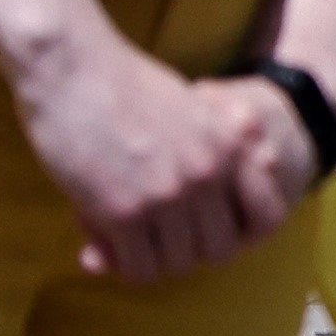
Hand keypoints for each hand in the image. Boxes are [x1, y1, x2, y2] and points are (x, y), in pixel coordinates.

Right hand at [19, 21, 311, 286]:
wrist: (75, 68)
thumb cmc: (125, 87)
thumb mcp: (191, 115)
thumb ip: (207, 158)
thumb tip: (204, 206)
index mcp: (233, 148)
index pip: (261, 219)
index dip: (229, 232)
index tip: (195, 228)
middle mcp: (210, 174)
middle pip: (216, 250)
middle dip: (183, 250)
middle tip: (150, 238)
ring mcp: (169, 196)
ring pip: (174, 265)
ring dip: (147, 259)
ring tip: (121, 238)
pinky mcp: (124, 213)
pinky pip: (136, 267)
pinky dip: (118, 263)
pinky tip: (99, 242)